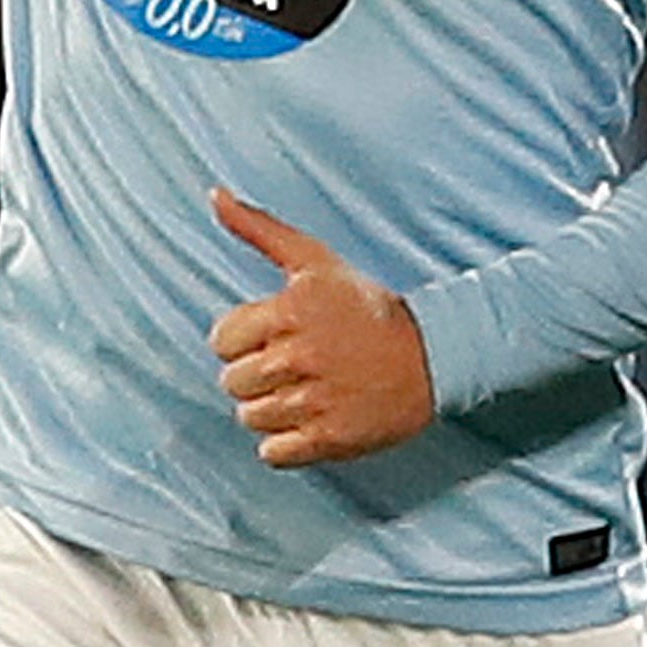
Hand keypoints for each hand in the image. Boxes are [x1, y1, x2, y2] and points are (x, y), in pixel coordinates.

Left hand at [210, 193, 434, 466]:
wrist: (433, 356)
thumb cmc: (366, 307)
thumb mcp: (315, 260)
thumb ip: (259, 228)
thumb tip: (214, 194)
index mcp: (291, 311)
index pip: (221, 340)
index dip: (242, 340)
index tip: (274, 337)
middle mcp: (301, 355)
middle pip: (233, 382)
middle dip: (255, 376)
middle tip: (294, 366)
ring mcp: (316, 400)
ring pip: (250, 418)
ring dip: (271, 409)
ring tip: (306, 392)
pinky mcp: (331, 438)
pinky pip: (273, 453)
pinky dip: (285, 444)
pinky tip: (312, 420)